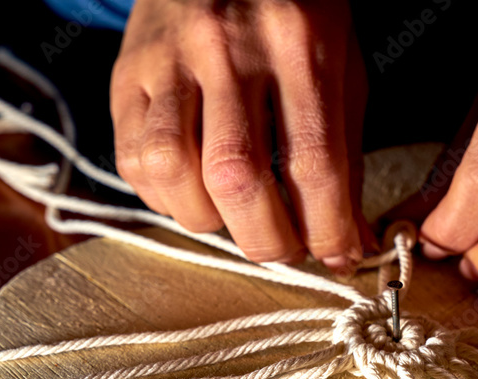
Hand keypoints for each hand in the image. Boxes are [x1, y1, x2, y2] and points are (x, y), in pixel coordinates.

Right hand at [110, 0, 373, 270]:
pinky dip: (165, 196)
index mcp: (299, 42)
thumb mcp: (339, 64)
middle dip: (265, 239)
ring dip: (207, 220)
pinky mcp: (127, 75)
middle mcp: (229, 48)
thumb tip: (349, 243)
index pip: (314, 160)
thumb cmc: (291, 14)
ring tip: (231, 216)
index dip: (328, 228)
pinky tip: (192, 190)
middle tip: (281, 248)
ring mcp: (170, 59)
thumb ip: (344, 154)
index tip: (337, 256)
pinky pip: (134, 160)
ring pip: (174, 171)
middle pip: (237, 175)